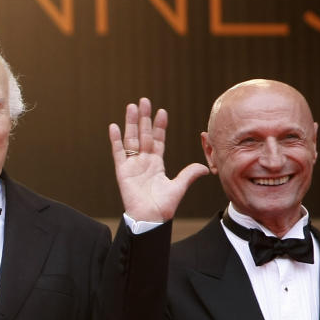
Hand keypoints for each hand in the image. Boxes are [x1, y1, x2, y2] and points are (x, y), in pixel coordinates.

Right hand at [108, 98, 207, 221]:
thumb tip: (204, 167)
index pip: (158, 139)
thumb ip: (189, 175)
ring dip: (130, 123)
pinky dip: (116, 140)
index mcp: (156, 164)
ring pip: (131, 139)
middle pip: (143, 134)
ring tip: (131, 107)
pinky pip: (118, 152)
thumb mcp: (179, 187)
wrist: (150, 218)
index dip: (159, 126)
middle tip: (144, 100)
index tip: (161, 111)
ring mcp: (132, 165)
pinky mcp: (122, 171)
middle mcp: (143, 161)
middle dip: (144, 117)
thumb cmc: (164, 206)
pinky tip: (114, 126)